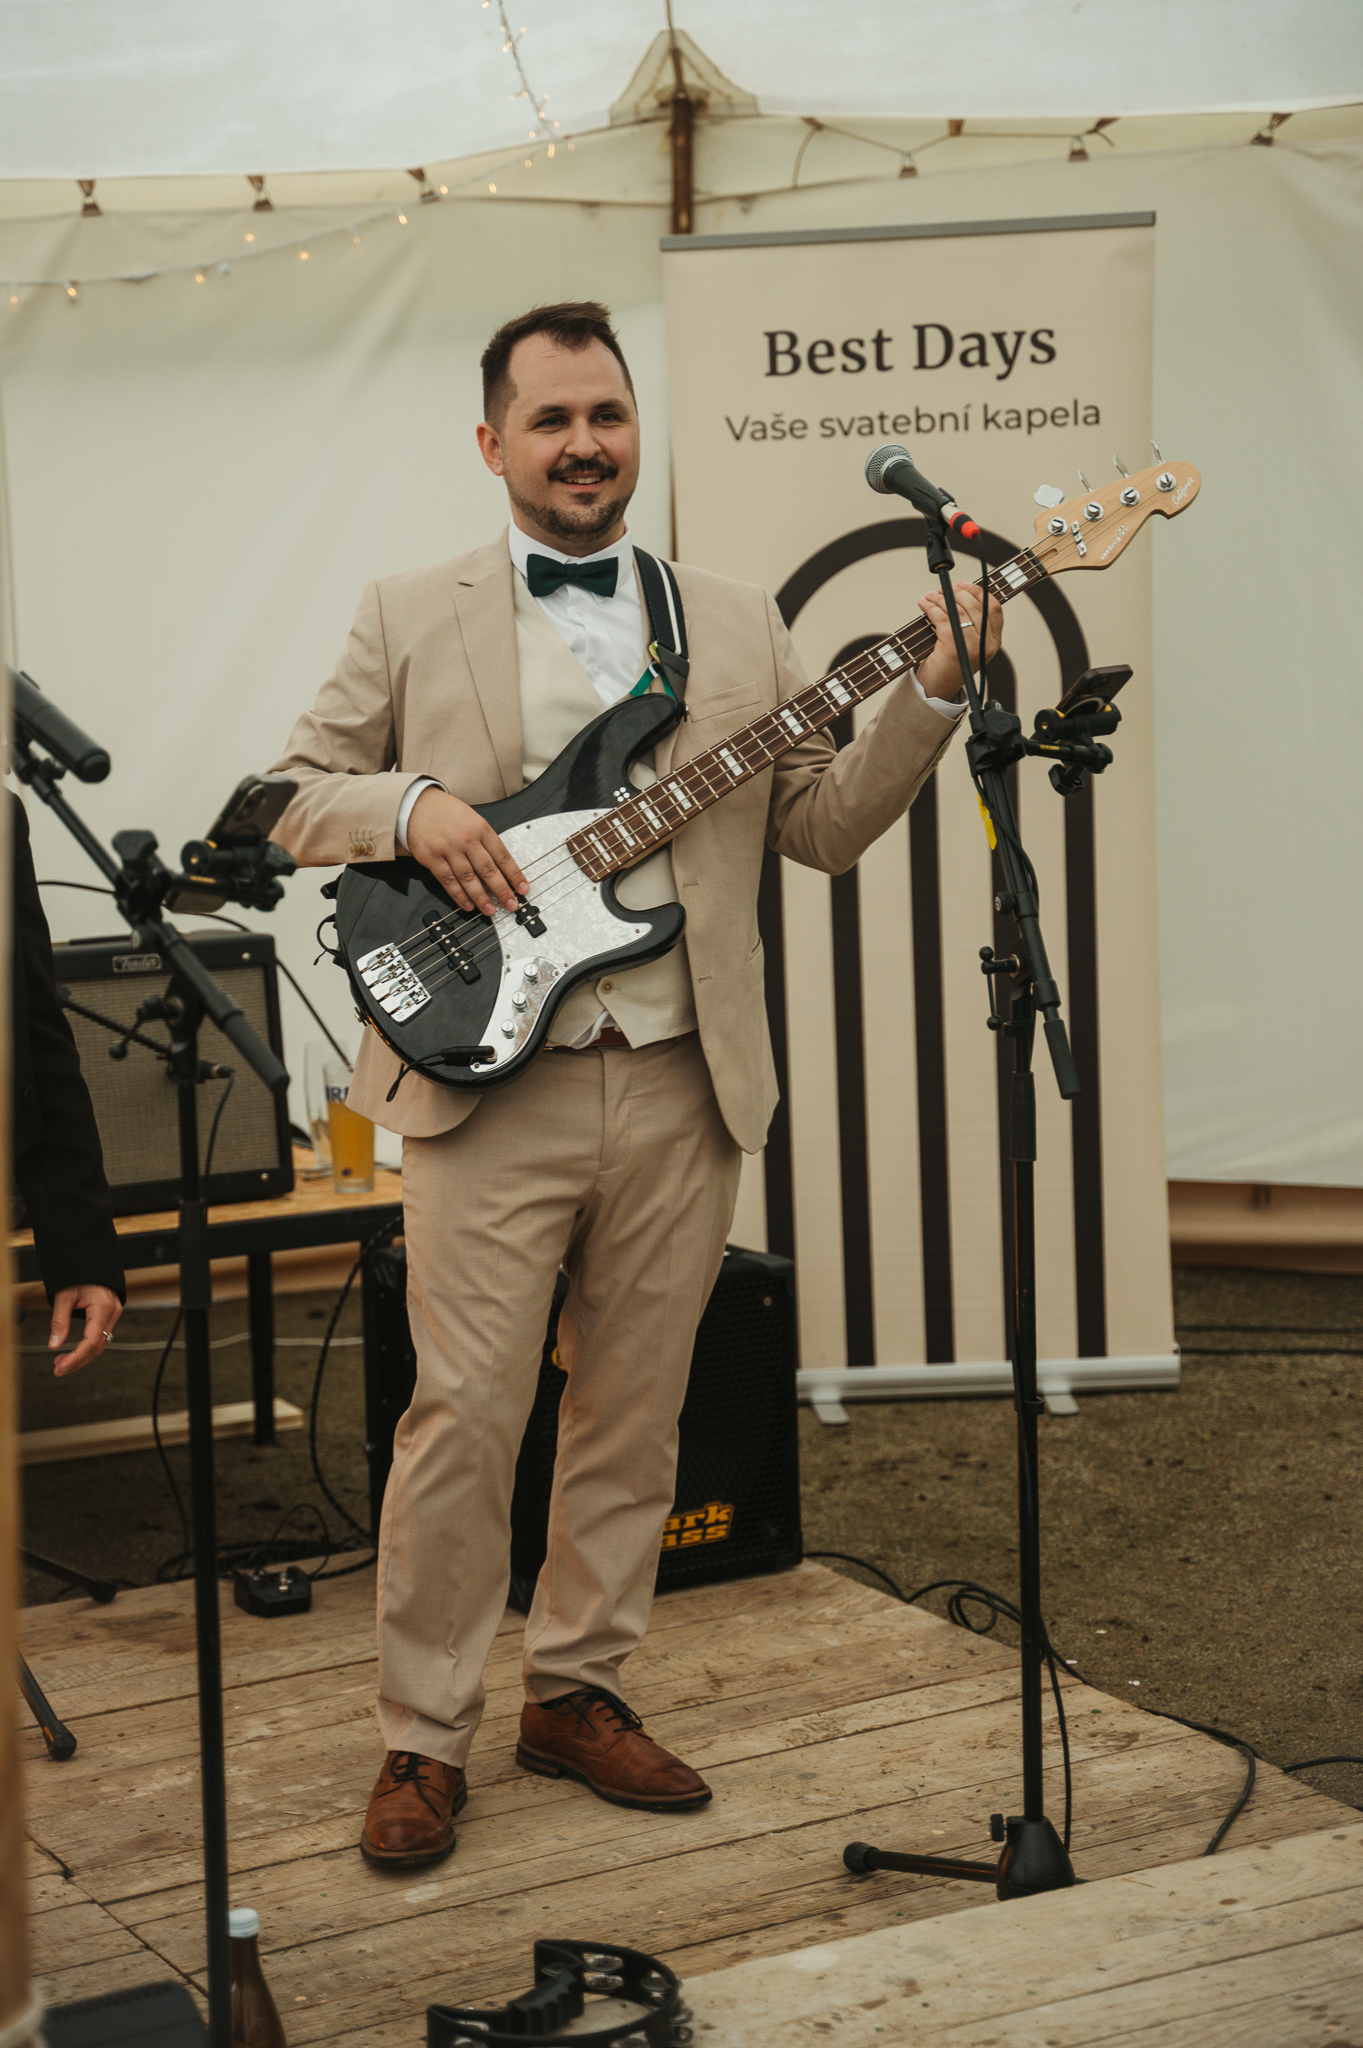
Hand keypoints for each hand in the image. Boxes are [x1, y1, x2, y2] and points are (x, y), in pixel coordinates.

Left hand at [50, 1284, 121, 1375]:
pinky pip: (100, 1337)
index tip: (61, 1367)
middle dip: (78, 1361)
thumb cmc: (77, 1275)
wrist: (89, 1261)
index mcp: (103, 1307)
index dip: (76, 1357)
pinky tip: (72, 1353)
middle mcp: (112, 1313)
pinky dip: (86, 1348)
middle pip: (97, 1347)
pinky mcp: (109, 1315)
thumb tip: (54, 1345)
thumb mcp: (64, 1296)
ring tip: (61, 1363)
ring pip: (100, 1344)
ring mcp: (113, 1314)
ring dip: (81, 1356)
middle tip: (58, 1369)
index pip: (91, 1341)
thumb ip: (60, 1322)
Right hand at [405, 788, 528, 915]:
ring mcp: (449, 849)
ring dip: (481, 897)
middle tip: (511, 904)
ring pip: (469, 878)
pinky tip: (467, 904)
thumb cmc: (447, 813)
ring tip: (490, 910)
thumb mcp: (473, 819)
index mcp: (481, 829)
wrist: (417, 804)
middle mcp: (467, 839)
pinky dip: (458, 895)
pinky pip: (448, 880)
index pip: (503, 856)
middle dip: (502, 890)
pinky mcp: (432, 858)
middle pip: (488, 870)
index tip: (523, 888)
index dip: (514, 875)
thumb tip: (501, 866)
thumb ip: (486, 841)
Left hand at [915, 582, 1002, 700]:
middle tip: (943, 589)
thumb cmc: (949, 664)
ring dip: (941, 598)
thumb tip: (958, 592)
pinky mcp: (953, 646)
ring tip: (930, 596)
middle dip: (957, 593)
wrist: (937, 689)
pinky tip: (924, 604)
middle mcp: (987, 644)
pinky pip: (942, 618)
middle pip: (975, 606)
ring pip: (958, 611)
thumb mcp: (967, 643)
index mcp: (994, 641)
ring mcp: (971, 645)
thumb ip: (970, 623)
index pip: (994, 608)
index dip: (979, 592)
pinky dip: (931, 607)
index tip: (963, 585)